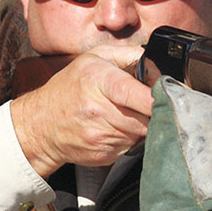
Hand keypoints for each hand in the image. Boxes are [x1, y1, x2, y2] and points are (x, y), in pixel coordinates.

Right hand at [11, 45, 151, 177]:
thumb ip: (129, 55)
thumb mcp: (94, 58)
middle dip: (154, 111)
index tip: (170, 97)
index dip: (155, 98)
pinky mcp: (103, 155)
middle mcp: (97, 109)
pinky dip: (131, 138)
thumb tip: (158, 65)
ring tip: (127, 113)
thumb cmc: (69, 88)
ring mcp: (99, 135)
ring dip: (143, 125)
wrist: (41, 124)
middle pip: (144, 117)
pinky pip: (131, 147)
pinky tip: (116, 127)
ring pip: (141, 133)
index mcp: (96, 80)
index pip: (132, 93)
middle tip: (150, 103)